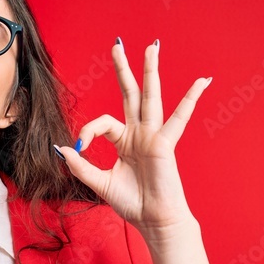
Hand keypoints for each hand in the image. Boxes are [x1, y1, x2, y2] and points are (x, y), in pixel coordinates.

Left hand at [55, 39, 209, 233]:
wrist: (152, 219)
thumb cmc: (131, 202)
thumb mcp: (98, 182)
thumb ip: (80, 165)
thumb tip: (60, 148)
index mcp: (124, 140)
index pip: (102, 123)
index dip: (87, 132)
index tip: (78, 148)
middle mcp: (140, 133)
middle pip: (130, 94)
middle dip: (123, 69)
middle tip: (117, 44)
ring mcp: (153, 135)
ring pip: (151, 96)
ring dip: (150, 71)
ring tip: (152, 47)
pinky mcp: (165, 143)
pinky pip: (179, 118)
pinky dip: (191, 100)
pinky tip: (203, 81)